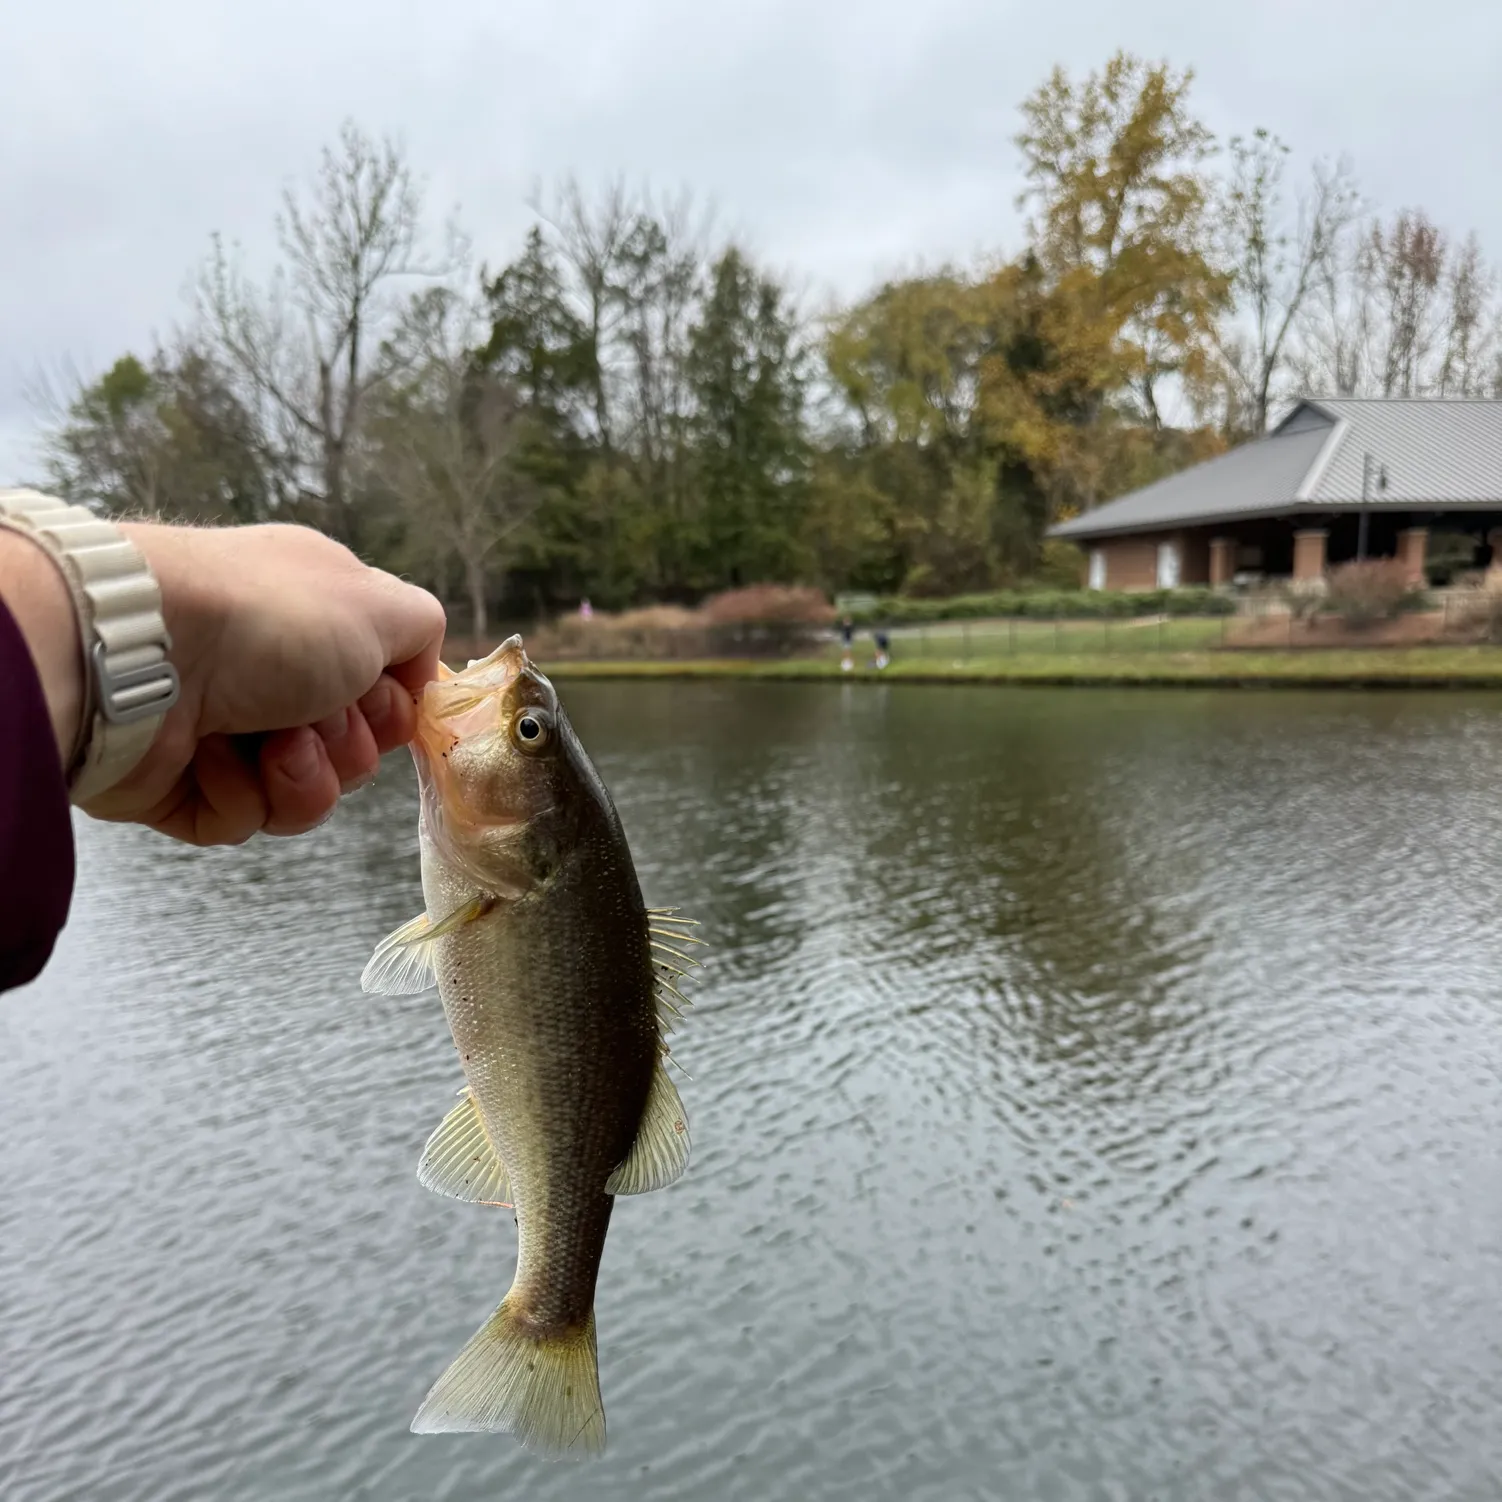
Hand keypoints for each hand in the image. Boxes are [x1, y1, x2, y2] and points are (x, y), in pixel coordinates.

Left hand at [81, 523, 446, 843]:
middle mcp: (273, 671)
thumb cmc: (265, 619)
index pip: (385, 690)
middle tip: (314, 714)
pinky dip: (240, 794)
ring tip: (268, 745)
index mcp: (318, 620)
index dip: (393, 707)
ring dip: (302, 777)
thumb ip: (424, 631)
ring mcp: (227, 728)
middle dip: (347, 745)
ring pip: (305, 795)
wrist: (142, 655)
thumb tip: (416, 676)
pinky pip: (245, 818)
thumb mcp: (381, 604)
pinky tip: (213, 756)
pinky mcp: (183, 784)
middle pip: (353, 751)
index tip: (378, 696)